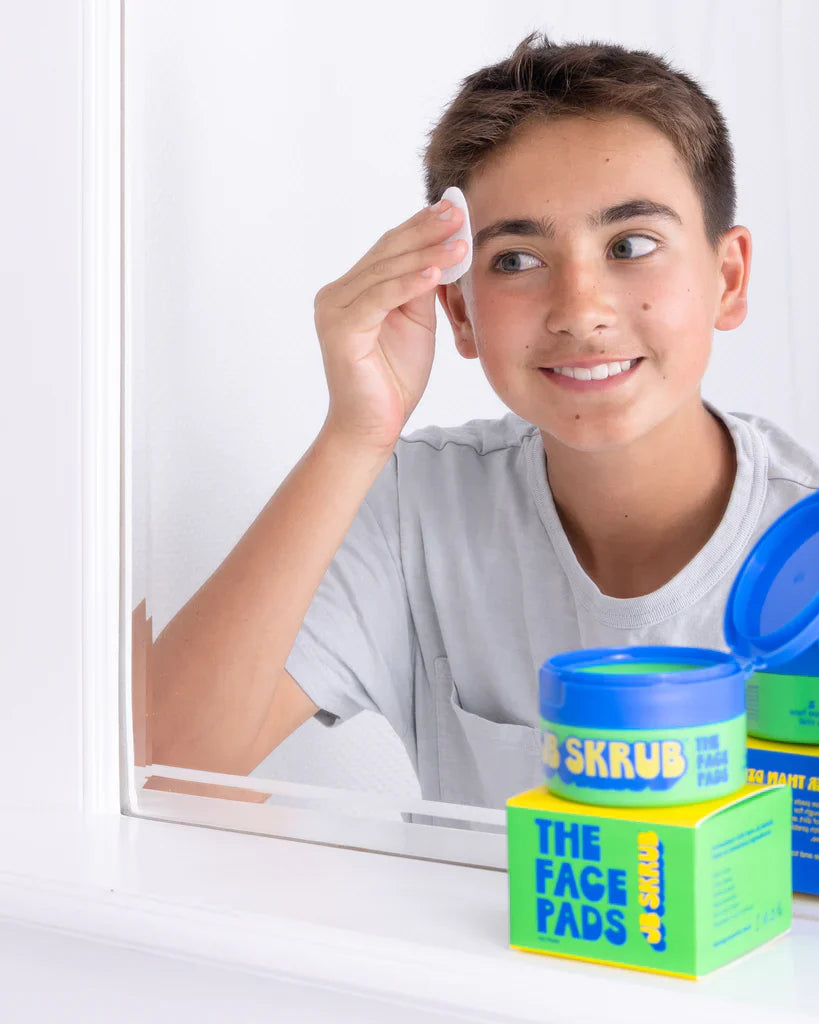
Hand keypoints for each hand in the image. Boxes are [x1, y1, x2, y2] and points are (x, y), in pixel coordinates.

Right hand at [313, 199, 466, 452]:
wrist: (372, 425)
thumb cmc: (393, 379)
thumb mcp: (416, 322)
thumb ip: (422, 286)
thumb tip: (445, 247)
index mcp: (352, 290)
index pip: (389, 249)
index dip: (421, 226)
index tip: (454, 207)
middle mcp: (336, 295)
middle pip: (387, 252)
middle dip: (426, 230)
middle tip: (458, 211)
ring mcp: (334, 311)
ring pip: (386, 272)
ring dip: (426, 254)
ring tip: (460, 240)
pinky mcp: (341, 331)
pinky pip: (380, 298)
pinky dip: (409, 284)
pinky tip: (435, 272)